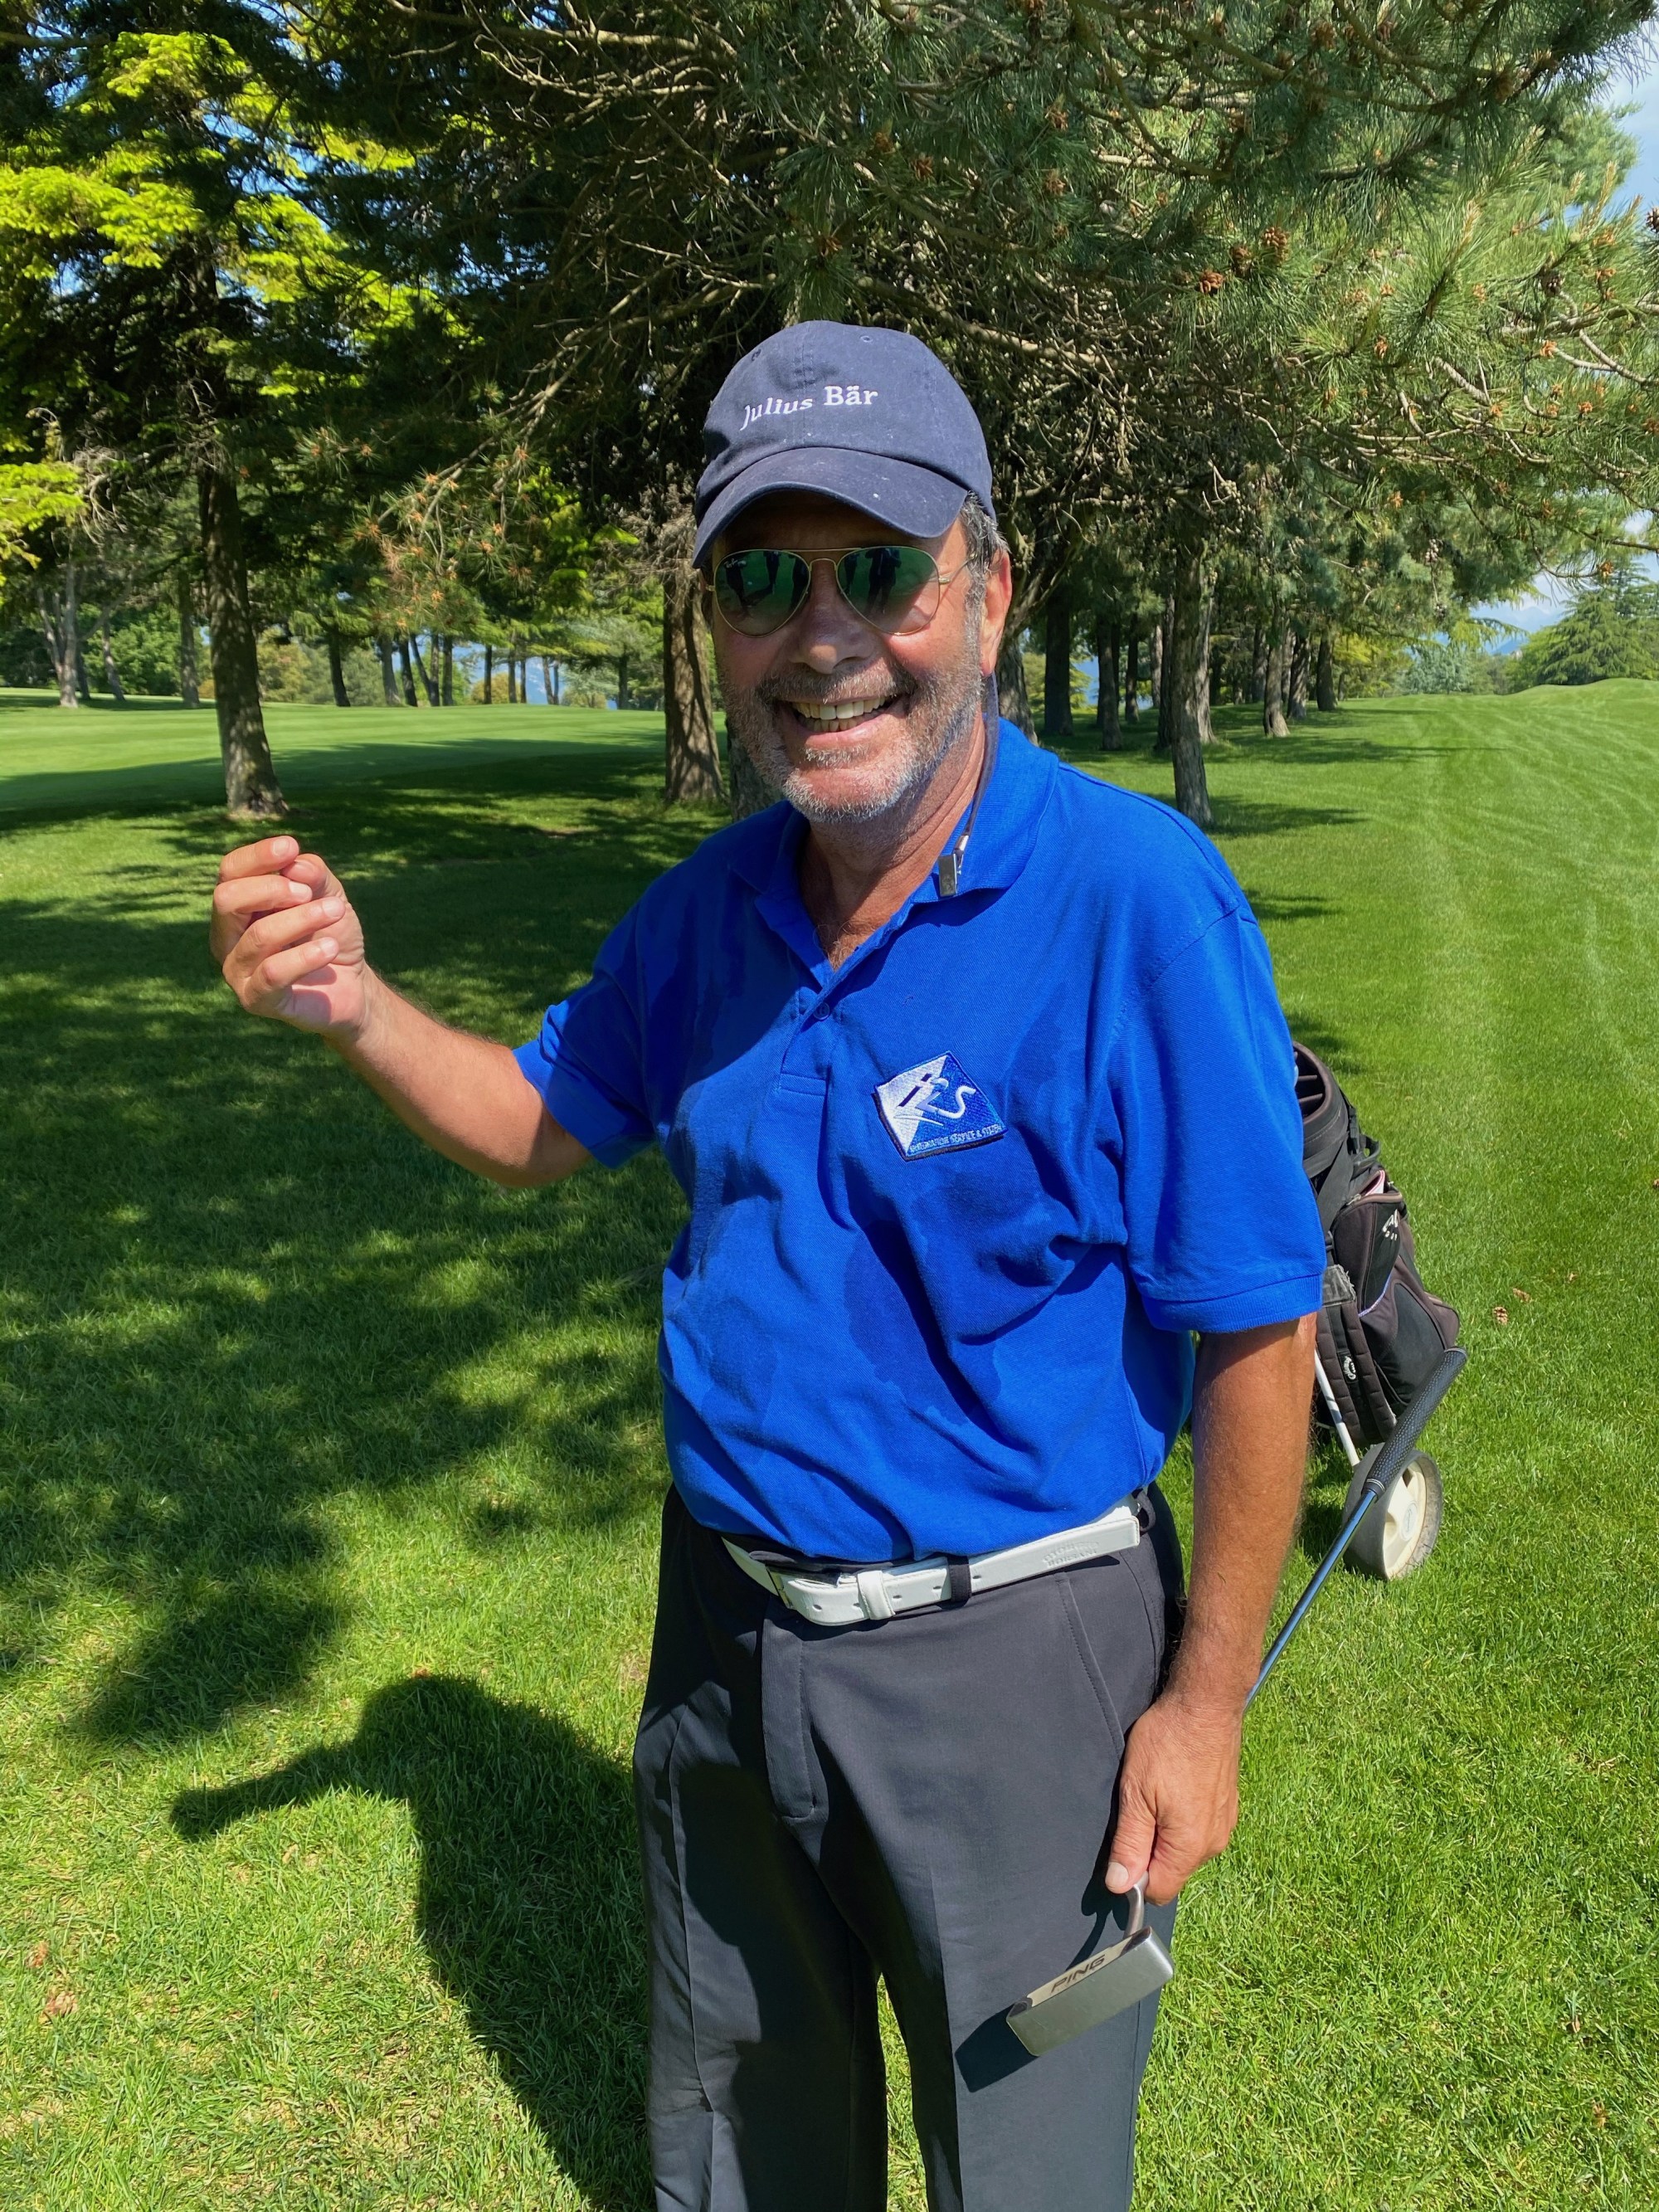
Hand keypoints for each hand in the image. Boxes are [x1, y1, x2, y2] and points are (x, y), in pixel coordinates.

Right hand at [211, 834, 369, 1039]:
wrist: (354, 986)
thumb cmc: (330, 935)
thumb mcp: (328, 896)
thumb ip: (313, 876)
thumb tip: (293, 866)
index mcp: (238, 908)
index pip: (229, 872)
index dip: (257, 856)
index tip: (291, 847)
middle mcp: (227, 938)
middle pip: (227, 899)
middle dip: (272, 889)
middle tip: (308, 893)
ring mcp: (237, 971)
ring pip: (259, 936)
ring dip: (302, 919)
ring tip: (336, 911)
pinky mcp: (255, 1000)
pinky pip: (273, 973)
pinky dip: (305, 956)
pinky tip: (330, 947)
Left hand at [1103, 1686, 1242, 1905]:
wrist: (1205, 1704)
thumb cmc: (1168, 1744)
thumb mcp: (1135, 1793)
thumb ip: (1129, 1844)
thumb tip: (1119, 1886)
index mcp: (1190, 1846)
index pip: (1159, 1891)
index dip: (1135, 1878)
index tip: (1122, 1847)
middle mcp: (1214, 1843)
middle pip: (1173, 1870)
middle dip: (1150, 1852)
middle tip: (1136, 1810)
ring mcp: (1225, 1824)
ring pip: (1186, 1849)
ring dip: (1166, 1833)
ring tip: (1155, 1794)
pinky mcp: (1228, 1806)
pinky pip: (1200, 1829)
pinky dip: (1182, 1818)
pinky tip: (1173, 1787)